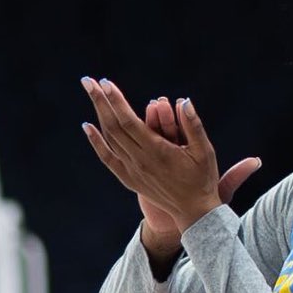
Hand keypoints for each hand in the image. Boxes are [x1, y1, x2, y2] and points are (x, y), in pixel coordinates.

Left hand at [81, 77, 259, 232]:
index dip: (116, 101)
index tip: (106, 83)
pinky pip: (108, 158)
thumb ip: (193, 125)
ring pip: (110, 139)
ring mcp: (133, 171)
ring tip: (92, 95)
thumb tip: (184, 101)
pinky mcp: (130, 179)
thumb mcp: (205, 151)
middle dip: (101, 102)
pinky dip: (96, 142)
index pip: (129, 122)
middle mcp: (140, 161)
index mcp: (157, 152)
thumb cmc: (202, 179)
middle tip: (89, 81)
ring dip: (98, 115)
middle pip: (114, 127)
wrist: (194, 211)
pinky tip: (88, 126)